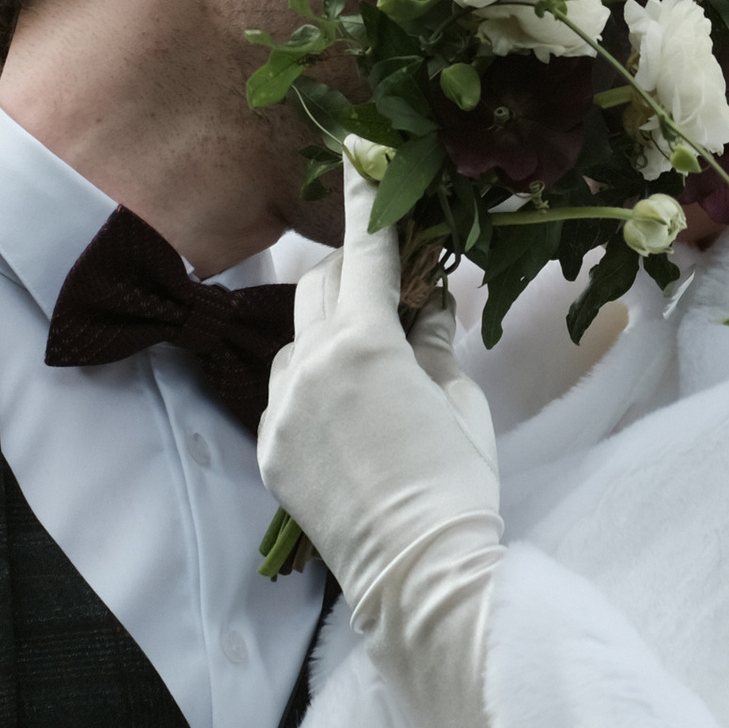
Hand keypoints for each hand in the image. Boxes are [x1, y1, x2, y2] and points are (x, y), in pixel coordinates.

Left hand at [258, 165, 500, 633]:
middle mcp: (310, 365)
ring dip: (327, 329)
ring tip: (371, 361)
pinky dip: (312, 383)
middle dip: (352, 271)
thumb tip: (430, 302)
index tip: (361, 153)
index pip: (366, 252)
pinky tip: (348, 414)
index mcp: (366, 343)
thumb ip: (435, 340)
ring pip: (294, 337)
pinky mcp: (269, 448)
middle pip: (319, 284)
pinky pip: (283, 391)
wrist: (419, 574)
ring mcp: (280, 409)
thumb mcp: (459, 400)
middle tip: (391, 280)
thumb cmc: (457, 482)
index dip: (367, 201)